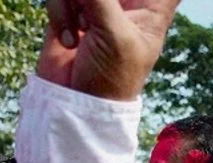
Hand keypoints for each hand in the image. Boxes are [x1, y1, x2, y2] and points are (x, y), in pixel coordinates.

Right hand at [37, 0, 180, 99]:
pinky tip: (70, 41)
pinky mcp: (70, 9)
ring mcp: (98, 5)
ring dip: (73, 5)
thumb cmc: (111, 77)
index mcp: (154, 8)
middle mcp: (128, 4)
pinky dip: (59, 14)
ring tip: (82, 32)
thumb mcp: (115, 34)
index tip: (119, 11)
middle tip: (93, 17)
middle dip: (93, 0)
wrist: (77, 103)